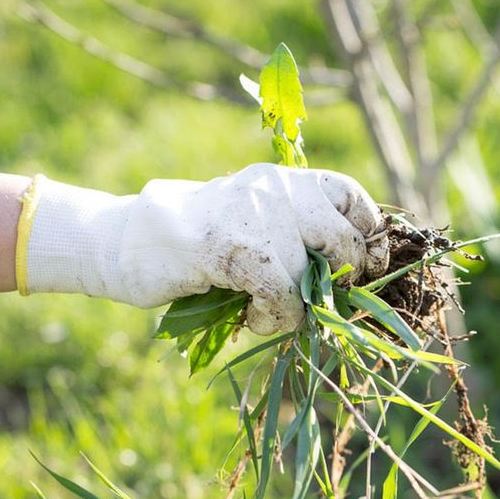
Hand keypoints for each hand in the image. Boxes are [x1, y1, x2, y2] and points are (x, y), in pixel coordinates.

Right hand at [22, 163, 388, 333]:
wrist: (129, 240)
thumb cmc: (197, 241)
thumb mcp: (253, 223)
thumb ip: (295, 234)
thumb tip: (350, 273)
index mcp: (283, 179)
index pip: (350, 194)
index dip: (370, 233)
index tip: (370, 266)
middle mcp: (275, 189)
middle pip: (344, 238)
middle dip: (343, 280)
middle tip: (321, 300)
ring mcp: (254, 216)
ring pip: (311, 275)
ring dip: (299, 309)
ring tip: (269, 314)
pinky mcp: (232, 250)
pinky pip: (281, 295)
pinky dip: (276, 318)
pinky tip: (255, 319)